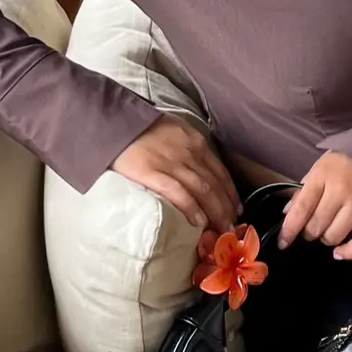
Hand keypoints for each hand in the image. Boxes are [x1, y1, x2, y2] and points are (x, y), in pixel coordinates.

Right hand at [112, 116, 241, 231]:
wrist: (116, 122)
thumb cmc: (143, 127)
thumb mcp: (175, 130)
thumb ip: (188, 147)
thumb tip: (199, 169)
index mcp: (195, 141)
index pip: (220, 170)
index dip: (230, 192)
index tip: (235, 208)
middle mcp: (189, 152)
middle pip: (215, 183)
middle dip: (226, 207)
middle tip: (231, 226)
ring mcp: (172, 163)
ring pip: (202, 190)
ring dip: (215, 212)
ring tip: (221, 229)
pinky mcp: (152, 173)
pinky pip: (179, 193)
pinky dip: (192, 208)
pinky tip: (199, 222)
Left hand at [278, 151, 351, 260]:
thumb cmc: (346, 161)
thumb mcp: (320, 168)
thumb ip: (304, 191)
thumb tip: (288, 214)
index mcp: (323, 175)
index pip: (301, 209)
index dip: (289, 230)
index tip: (282, 242)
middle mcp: (342, 190)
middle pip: (316, 226)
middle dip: (309, 232)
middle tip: (312, 227)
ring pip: (334, 236)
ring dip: (327, 238)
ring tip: (328, 230)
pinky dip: (348, 252)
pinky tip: (339, 252)